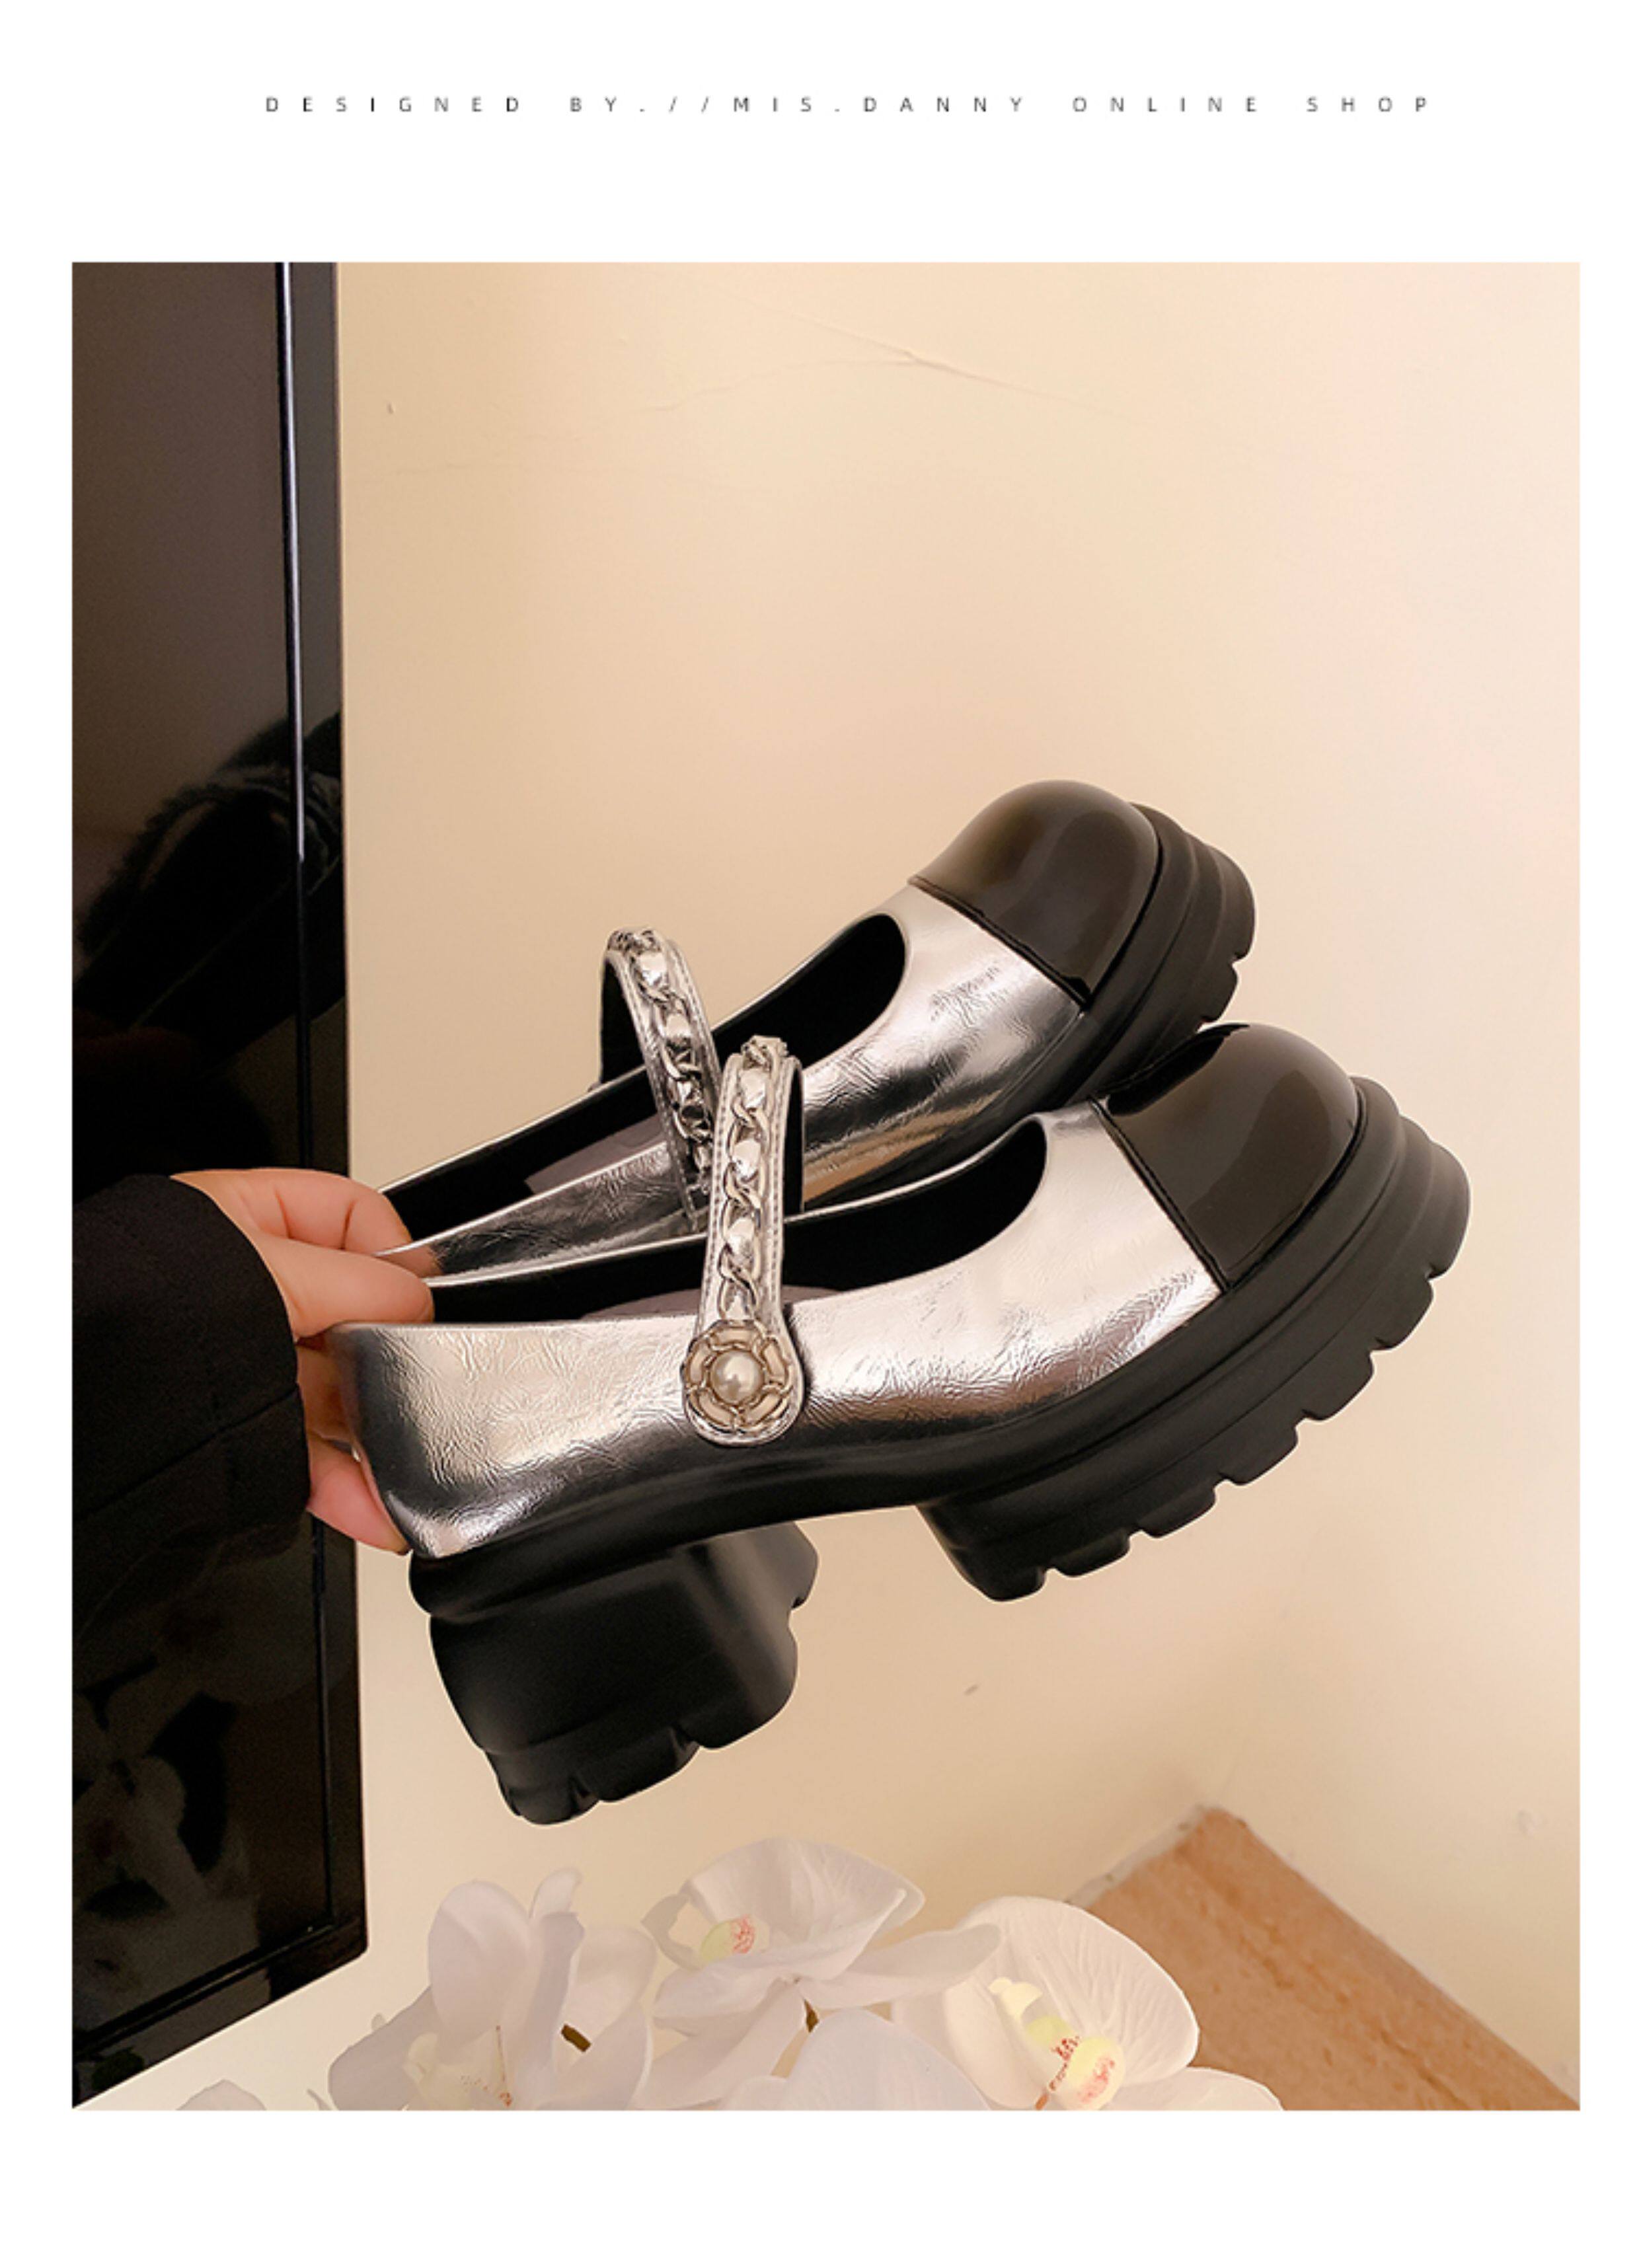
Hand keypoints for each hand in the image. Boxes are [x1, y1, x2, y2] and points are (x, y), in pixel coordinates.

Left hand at [175, 1168, 432, 1553]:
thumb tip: (418, 1301)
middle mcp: (243, 1290)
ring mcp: (242, 1363)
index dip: (394, 1254)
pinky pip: (304, 1453)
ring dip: (374, 1429)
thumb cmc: (142, 1313)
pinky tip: (372, 1502)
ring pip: (331, 1392)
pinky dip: (343, 1482)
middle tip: (417, 1373)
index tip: (422, 1294)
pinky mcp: (237, 1429)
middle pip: (349, 1316)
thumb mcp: (271, 1273)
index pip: (349, 1218)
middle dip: (388, 1354)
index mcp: (242, 1220)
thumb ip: (359, 1283)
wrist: (82, 1404)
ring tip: (405, 1455)